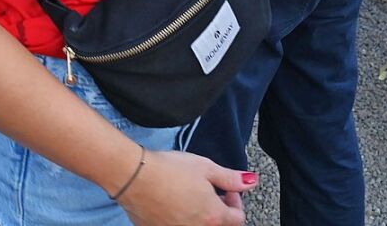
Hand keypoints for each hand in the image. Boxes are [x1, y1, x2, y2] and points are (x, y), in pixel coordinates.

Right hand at [119, 150, 257, 225]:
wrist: (135, 177)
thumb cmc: (171, 169)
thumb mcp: (204, 167)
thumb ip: (230, 178)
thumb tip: (251, 181)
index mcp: (214, 216)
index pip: (238, 218)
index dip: (235, 201)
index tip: (226, 189)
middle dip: (219, 211)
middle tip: (209, 193)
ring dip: (200, 216)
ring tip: (190, 197)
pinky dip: (181, 218)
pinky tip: (171, 202)